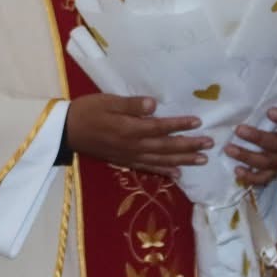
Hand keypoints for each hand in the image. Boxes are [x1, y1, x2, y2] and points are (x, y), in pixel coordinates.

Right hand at [65, 95, 209, 176]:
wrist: (67, 131)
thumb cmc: (87, 111)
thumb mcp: (107, 101)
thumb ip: (130, 104)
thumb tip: (154, 105)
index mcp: (130, 129)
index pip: (161, 127)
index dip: (180, 125)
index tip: (198, 121)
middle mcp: (134, 146)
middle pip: (166, 147)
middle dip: (189, 146)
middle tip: (210, 144)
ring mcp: (130, 156)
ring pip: (162, 160)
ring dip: (183, 160)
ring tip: (202, 160)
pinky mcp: (125, 161)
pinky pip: (148, 169)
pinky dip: (164, 172)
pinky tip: (177, 174)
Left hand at [226, 107, 276, 187]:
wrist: (274, 135)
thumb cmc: (269, 120)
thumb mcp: (270, 111)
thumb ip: (264, 106)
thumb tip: (247, 95)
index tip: (269, 111)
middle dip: (257, 137)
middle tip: (238, 130)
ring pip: (267, 162)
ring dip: (247, 156)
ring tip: (229, 149)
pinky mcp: (272, 173)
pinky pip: (263, 178)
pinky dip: (250, 177)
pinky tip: (237, 170)